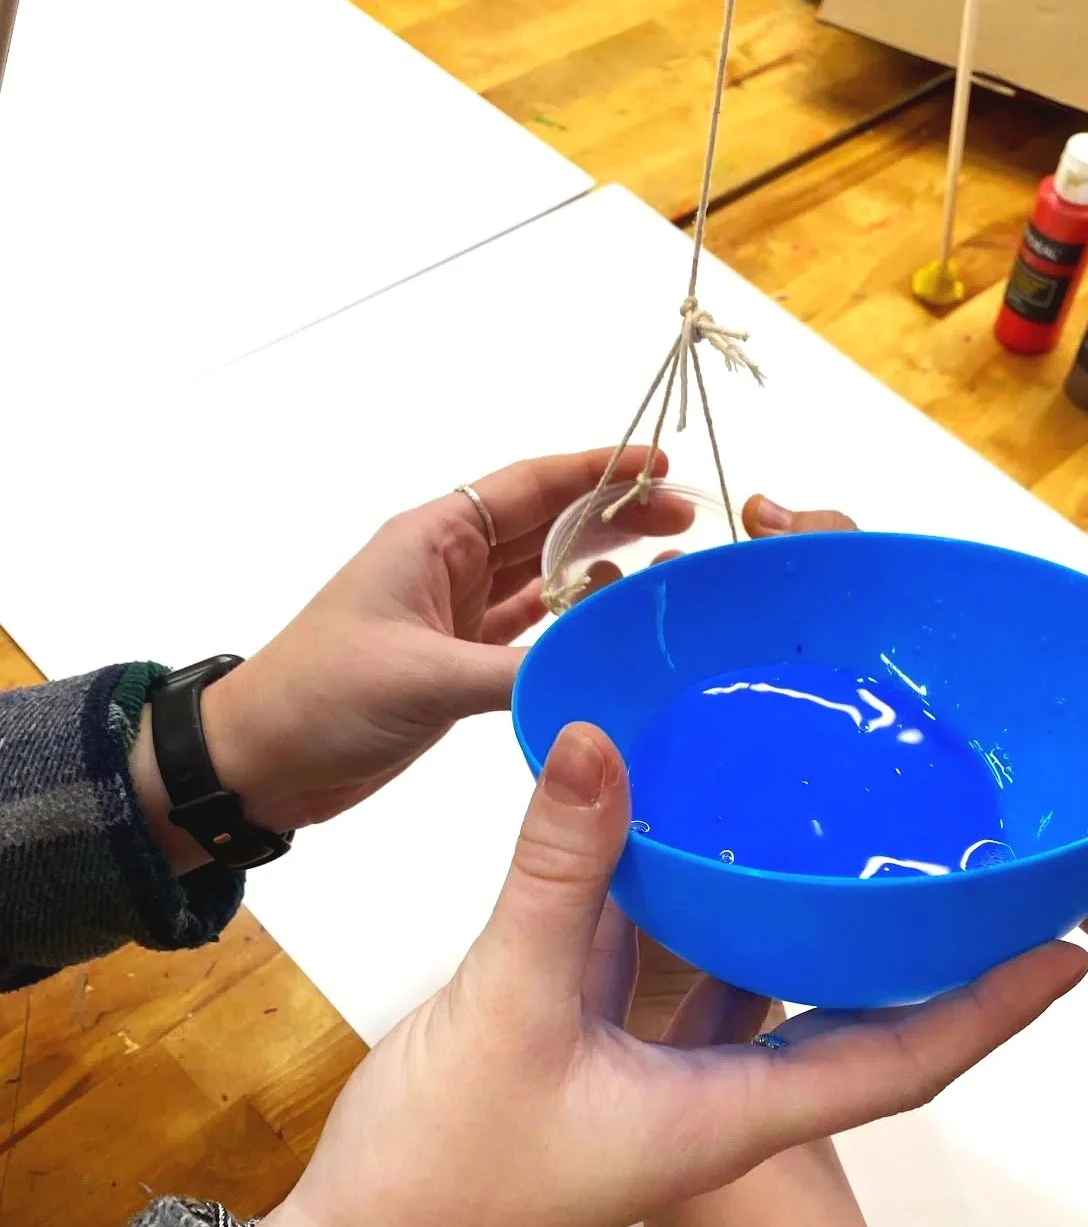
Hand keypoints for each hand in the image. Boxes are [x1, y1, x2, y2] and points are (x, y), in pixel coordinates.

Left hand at [130, 445, 669, 867]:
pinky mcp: (461, 664)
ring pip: (547, 577)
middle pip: (550, 526)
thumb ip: (515, 674)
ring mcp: (457, 616)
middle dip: (617, 518)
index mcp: (435, 538)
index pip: (530, 487)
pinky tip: (614, 623)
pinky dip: (575, 625)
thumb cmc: (321, 696)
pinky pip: (533, 631)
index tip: (658, 466)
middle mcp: (451, 566)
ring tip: (670, 568)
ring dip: (604, 570)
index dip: (597, 471)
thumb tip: (598, 678)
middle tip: (688, 522)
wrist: (260, 761)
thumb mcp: (422, 677)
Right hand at [236, 723, 1087, 1226]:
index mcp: (737, 1115)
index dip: (989, 1010)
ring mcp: (660, 1072)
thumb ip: (557, 871)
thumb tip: (596, 735)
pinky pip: (676, 964)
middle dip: (915, 949)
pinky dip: (697, 904)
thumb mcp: (509, 1006)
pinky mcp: (600, 1044)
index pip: (901, 1061)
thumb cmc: (449, 1169)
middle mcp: (721, 1095)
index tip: (1070, 956)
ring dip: (806, 916)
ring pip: (763, 983)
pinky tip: (697, 833)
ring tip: (852, 823)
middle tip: (966, 857)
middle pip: (852, 1016)